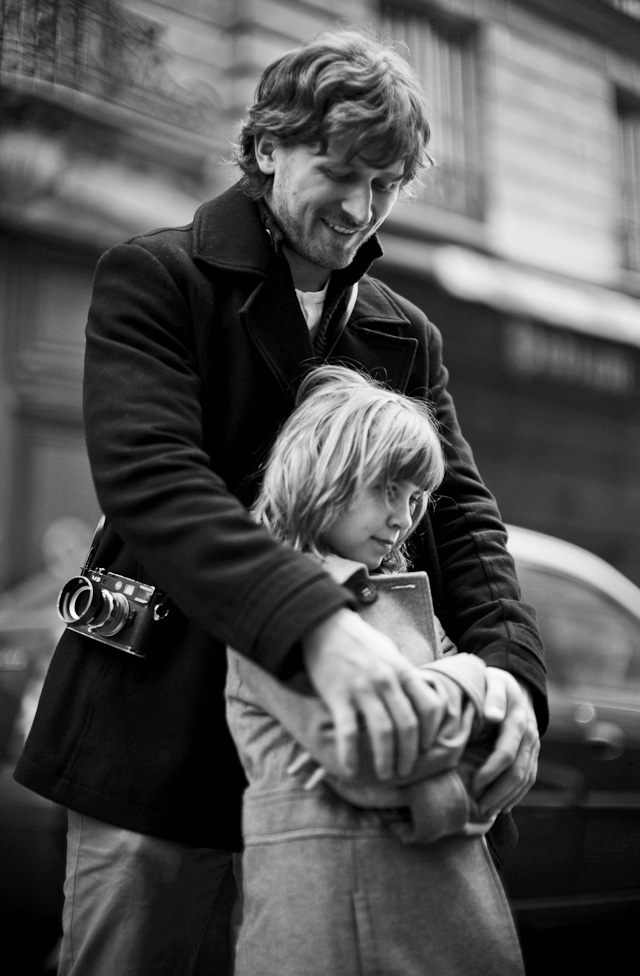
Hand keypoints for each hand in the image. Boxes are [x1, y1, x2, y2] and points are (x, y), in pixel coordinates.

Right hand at [301, 608, 445, 780]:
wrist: (323, 624)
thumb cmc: (359, 641)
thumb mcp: (390, 652)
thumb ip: (403, 675)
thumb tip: (418, 698)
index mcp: (403, 669)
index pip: (430, 706)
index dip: (431, 731)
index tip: (426, 747)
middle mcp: (386, 680)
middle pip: (407, 725)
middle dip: (409, 754)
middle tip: (405, 770)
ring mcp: (362, 688)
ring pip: (382, 733)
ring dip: (386, 760)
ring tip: (385, 774)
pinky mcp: (338, 696)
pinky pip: (348, 732)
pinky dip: (350, 755)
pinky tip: (350, 770)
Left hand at [472, 667, 539, 817]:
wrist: (516, 684)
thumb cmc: (495, 683)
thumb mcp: (493, 682)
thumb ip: (493, 696)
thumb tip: (493, 716)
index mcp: (518, 720)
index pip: (505, 754)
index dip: (490, 772)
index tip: (473, 785)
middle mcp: (530, 736)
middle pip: (517, 772)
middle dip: (498, 793)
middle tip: (479, 809)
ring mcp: (534, 746)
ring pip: (525, 779)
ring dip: (507, 798)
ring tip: (487, 812)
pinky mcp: (533, 753)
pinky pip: (529, 778)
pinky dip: (517, 795)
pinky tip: (503, 807)